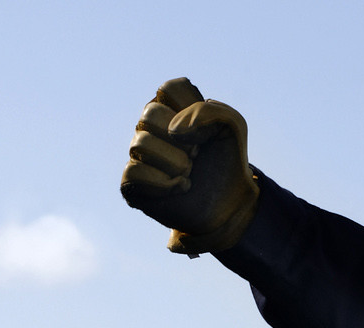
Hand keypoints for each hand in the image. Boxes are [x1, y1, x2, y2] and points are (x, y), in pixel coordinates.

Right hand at [120, 78, 259, 255]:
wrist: (230, 203)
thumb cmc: (227, 161)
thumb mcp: (232, 126)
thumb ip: (208, 112)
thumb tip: (173, 131)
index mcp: (170, 107)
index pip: (169, 89)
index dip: (192, 110)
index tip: (207, 131)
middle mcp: (149, 127)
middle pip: (150, 114)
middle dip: (184, 139)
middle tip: (198, 155)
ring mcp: (138, 155)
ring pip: (141, 144)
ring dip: (177, 162)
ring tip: (189, 172)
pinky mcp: (131, 183)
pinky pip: (134, 173)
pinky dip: (165, 184)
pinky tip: (181, 187)